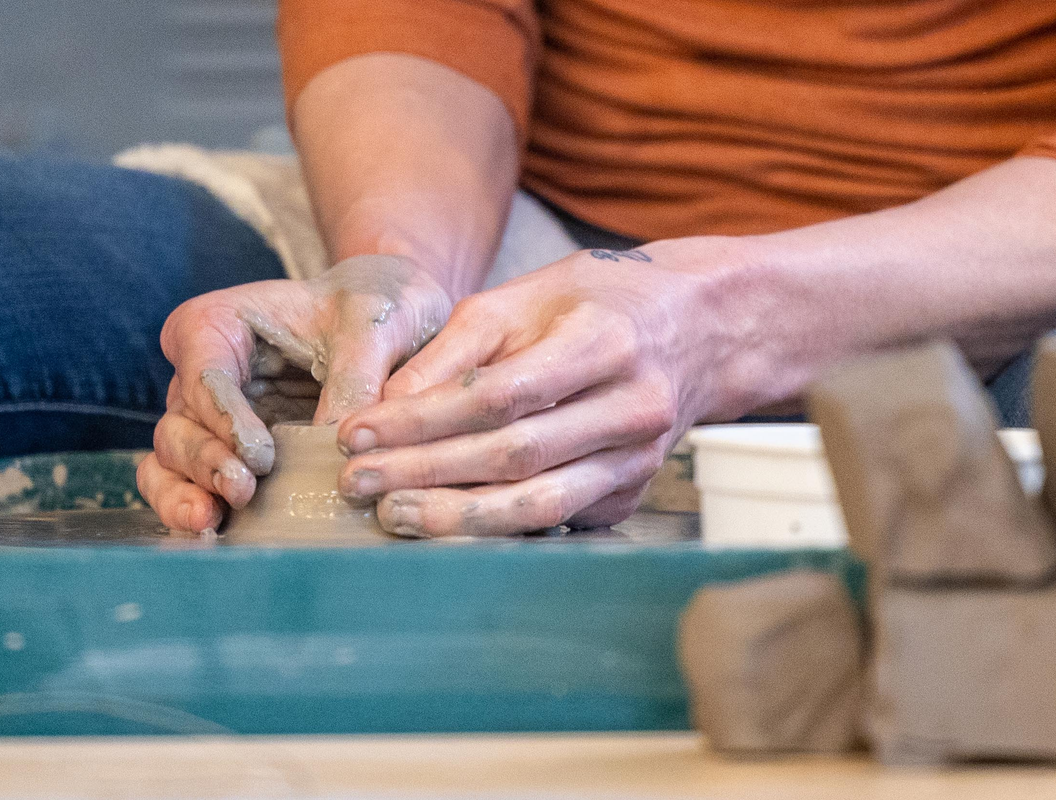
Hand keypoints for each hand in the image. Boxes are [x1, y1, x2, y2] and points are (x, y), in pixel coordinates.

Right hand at [137, 255, 452, 530]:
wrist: (389, 320)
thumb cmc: (373, 308)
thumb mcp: (372, 326)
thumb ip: (355, 378)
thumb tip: (339, 447)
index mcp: (220, 324)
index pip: (207, 374)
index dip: (226, 418)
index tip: (260, 455)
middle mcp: (201, 372)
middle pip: (180, 423)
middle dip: (204, 461)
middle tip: (242, 490)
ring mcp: (210, 418)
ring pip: (172, 460)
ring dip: (187, 492)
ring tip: (213, 521)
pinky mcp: (229, 454)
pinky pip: (192, 484)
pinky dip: (194, 507)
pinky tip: (215, 534)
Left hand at [336, 241, 752, 536]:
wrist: (697, 330)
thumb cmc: (598, 304)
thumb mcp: (524, 299)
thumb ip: (454, 349)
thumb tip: (383, 408)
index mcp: (603, 342)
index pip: (498, 393)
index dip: (422, 420)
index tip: (358, 433)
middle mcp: (632, 406)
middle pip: (515, 455)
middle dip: (426, 473)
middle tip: (358, 483)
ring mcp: (639, 458)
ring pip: (541, 503)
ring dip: (459, 518)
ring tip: (394, 516)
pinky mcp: (633, 492)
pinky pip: (560, 520)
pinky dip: (499, 527)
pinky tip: (447, 525)